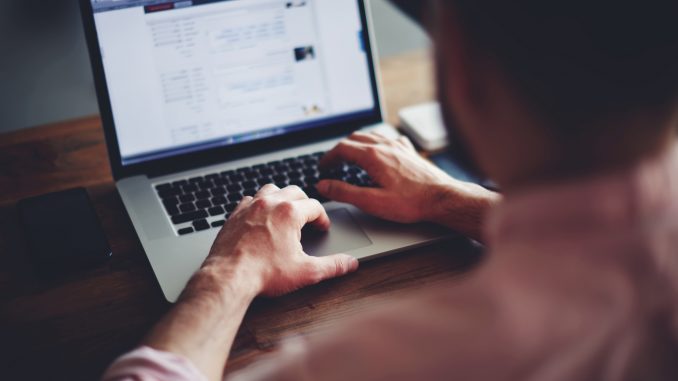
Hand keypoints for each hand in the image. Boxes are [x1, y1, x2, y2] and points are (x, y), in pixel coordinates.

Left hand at [201, 184, 358, 297]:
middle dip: (304, 203)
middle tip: (308, 218)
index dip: (322, 218)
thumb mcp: (306, 271)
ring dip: (281, 198)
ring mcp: (249, 207)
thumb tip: (349, 263)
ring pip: (271, 189)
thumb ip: (332, 265)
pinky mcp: (234, 215)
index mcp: (289, 213)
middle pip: (294, 191)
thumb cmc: (264, 273)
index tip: (322, 228)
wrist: (229, 277)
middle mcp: (269, 203)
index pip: (315, 206)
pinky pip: (249, 199)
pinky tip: (260, 217)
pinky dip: (258, 204)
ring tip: (286, 212)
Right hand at [317, 131, 498, 239]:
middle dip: (340, 149)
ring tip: (350, 156)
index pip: (342, 148)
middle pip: (354, 139)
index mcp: (373, 156)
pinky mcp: (409, 151)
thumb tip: (324, 185)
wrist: (442, 198)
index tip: (322, 167)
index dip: (328, 158)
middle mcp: (385, 145)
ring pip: (371, 136)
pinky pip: (388, 138)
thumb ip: (344, 192)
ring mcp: (398, 146)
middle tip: (332, 163)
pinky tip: (378, 151)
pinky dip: (376, 142)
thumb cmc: (411, 202)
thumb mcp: (371, 202)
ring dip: (356, 144)